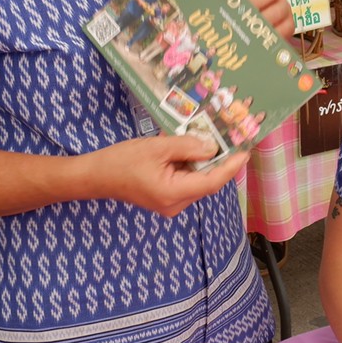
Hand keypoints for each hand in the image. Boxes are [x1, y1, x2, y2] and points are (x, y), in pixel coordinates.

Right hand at [87, 134, 249, 216]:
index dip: (231, 167)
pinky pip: (185, 181)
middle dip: (217, 160)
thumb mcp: (157, 147)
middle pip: (206, 181)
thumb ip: (187, 147)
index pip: (212, 182)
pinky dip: (189, 165)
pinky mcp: (165, 198)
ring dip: (202, 161)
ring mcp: (170, 204)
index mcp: (174, 193)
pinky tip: (186, 147)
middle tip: (229, 138)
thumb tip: (212, 148)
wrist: (95, 175)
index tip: (246, 152)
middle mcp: (175, 204)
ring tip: (206, 138)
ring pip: (196, 180)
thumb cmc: (122, 160)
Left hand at [228, 0, 294, 38]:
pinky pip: (283, 30)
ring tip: (245, 31)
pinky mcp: (289, 24)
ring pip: (277, 11)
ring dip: (260, 21)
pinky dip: (270, 35)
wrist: (260, 24)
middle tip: (238, 15)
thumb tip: (206, 2)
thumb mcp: (233, 2)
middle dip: (253, 3)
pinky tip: (257, 40)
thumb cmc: (243, 11)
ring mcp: (284, 8)